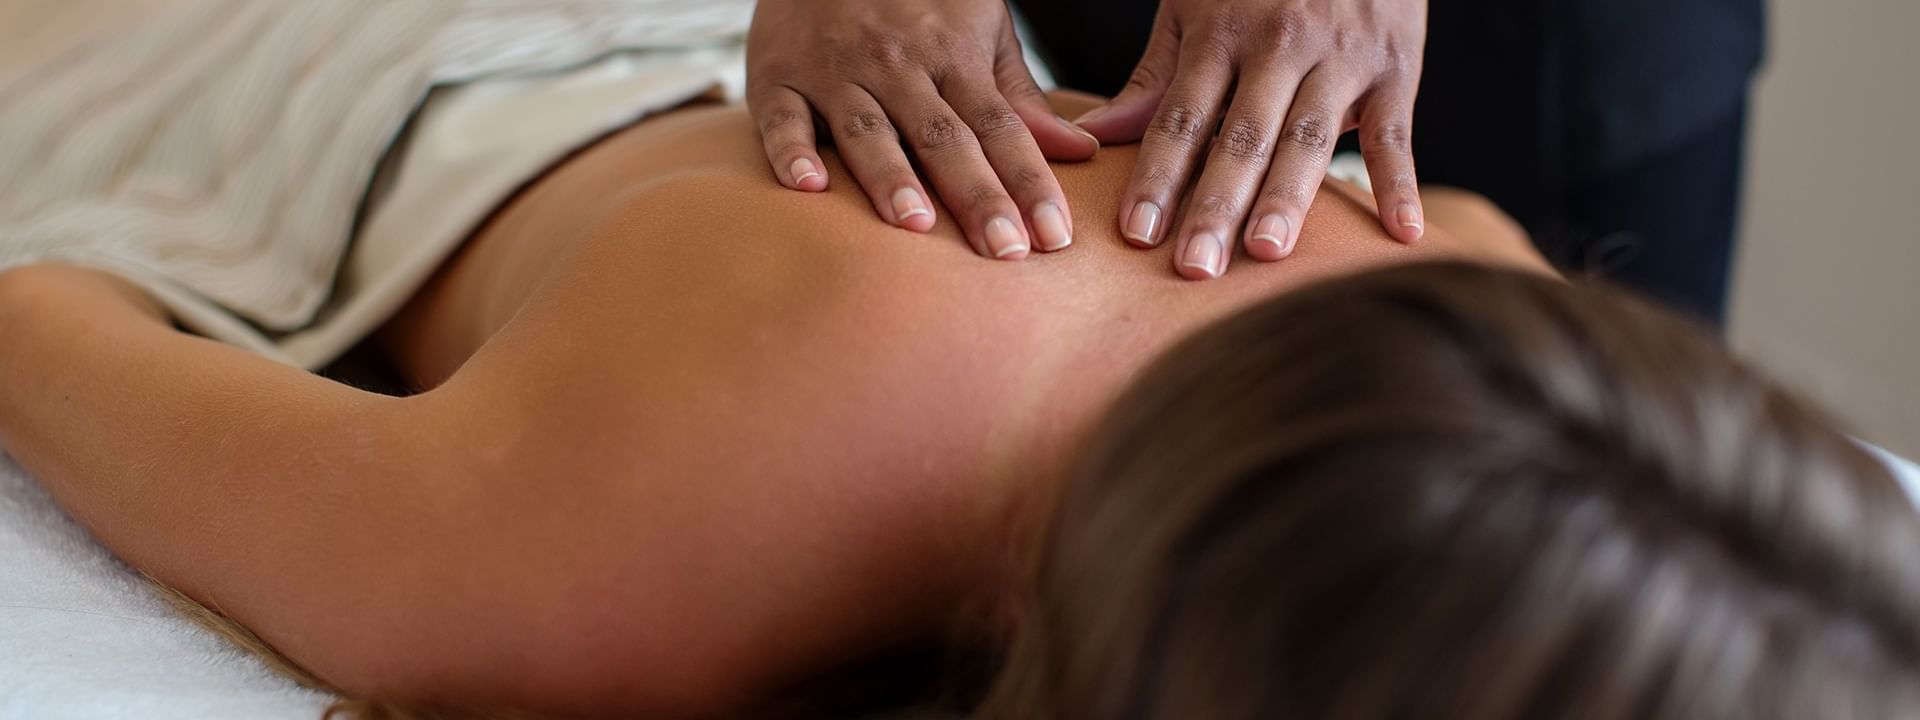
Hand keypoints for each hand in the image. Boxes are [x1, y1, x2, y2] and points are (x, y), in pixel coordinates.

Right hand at [747, 0, 1099, 258]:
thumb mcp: (980, 28)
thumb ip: (1019, 96)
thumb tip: (1079, 151)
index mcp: (952, 58)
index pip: (1000, 128)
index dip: (1029, 181)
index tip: (1056, 236)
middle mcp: (897, 67)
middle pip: (942, 138)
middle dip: (977, 194)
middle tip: (1006, 251)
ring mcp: (835, 71)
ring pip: (867, 130)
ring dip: (890, 176)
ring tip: (915, 225)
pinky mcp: (777, 75)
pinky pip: (782, 116)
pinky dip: (792, 150)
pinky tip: (809, 187)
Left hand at [1076, 0, 1427, 278]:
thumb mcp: (1195, 9)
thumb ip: (1152, 78)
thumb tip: (1093, 136)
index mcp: (1221, 34)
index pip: (1181, 118)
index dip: (1158, 176)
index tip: (1138, 234)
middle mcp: (1279, 46)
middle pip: (1242, 136)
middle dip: (1216, 203)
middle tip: (1195, 266)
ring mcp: (1340, 58)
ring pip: (1309, 137)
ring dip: (1288, 198)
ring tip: (1265, 253)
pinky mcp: (1394, 70)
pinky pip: (1395, 133)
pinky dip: (1399, 184)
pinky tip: (1400, 233)